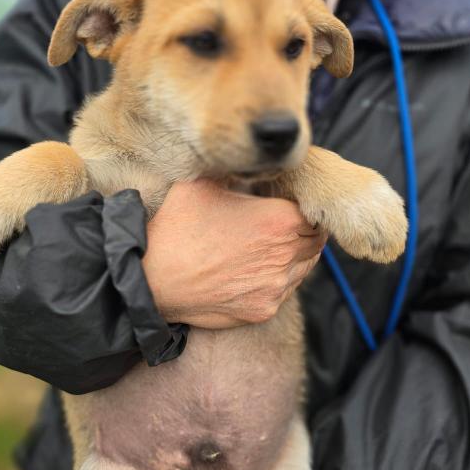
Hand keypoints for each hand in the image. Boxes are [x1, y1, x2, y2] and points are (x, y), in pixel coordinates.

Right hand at [142, 179, 325, 327]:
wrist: (154, 278)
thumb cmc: (177, 227)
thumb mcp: (203, 184)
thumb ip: (233, 171)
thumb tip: (244, 159)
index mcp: (280, 220)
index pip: (315, 214)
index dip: (305, 209)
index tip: (291, 207)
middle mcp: (286, 255)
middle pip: (315, 243)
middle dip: (304, 233)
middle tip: (285, 227)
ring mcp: (276, 286)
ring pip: (303, 269)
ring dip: (293, 258)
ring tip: (269, 249)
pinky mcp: (264, 310)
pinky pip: (282, 293)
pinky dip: (276, 281)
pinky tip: (255, 271)